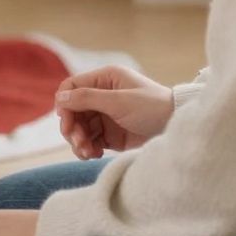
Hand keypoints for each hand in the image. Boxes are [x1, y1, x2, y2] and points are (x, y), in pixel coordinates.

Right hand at [55, 63, 175, 156]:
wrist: (176, 129)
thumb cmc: (152, 107)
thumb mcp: (119, 101)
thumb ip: (87, 98)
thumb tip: (60, 98)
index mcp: (105, 79)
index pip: (72, 87)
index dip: (65, 103)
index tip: (66, 121)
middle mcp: (102, 96)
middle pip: (73, 110)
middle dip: (72, 127)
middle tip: (78, 142)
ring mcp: (106, 116)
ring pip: (79, 128)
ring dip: (79, 141)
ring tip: (87, 153)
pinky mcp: (110, 135)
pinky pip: (90, 141)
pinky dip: (87, 149)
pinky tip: (94, 155)